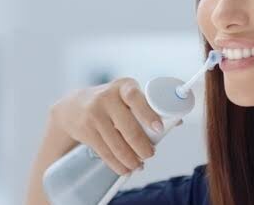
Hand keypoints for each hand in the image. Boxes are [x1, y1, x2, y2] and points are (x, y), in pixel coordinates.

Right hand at [50, 77, 181, 174]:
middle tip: (150, 154)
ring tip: (139, 164)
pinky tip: (125, 168)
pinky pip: (106, 153)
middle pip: (128, 127)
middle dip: (143, 147)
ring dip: (131, 160)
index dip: (148, 113)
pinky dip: (118, 164)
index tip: (159, 128)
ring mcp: (94, 113)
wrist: (74, 105)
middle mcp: (107, 97)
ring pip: (117, 145)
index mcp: (123, 86)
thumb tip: (178, 121)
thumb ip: (148, 106)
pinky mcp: (86, 130)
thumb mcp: (126, 95)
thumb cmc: (111, 101)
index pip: (135, 97)